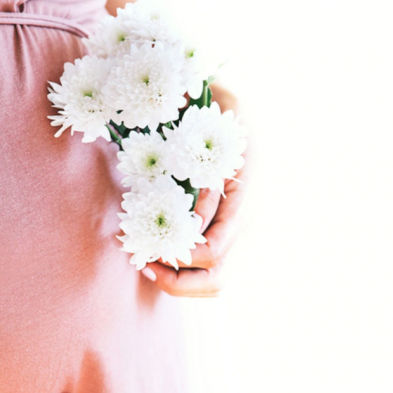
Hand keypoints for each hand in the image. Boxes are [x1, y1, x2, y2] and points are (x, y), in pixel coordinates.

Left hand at [141, 83, 252, 296]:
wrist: (235, 110)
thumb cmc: (214, 123)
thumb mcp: (205, 149)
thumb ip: (200, 189)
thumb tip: (187, 228)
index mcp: (244, 201)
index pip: (213, 250)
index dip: (179, 257)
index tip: (148, 252)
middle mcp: (247, 223)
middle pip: (218, 278)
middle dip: (177, 282)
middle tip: (146, 267)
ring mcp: (242, 230)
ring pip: (217, 280)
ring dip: (181, 280)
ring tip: (151, 265)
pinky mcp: (231, 231)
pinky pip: (213, 266)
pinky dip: (187, 271)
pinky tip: (163, 257)